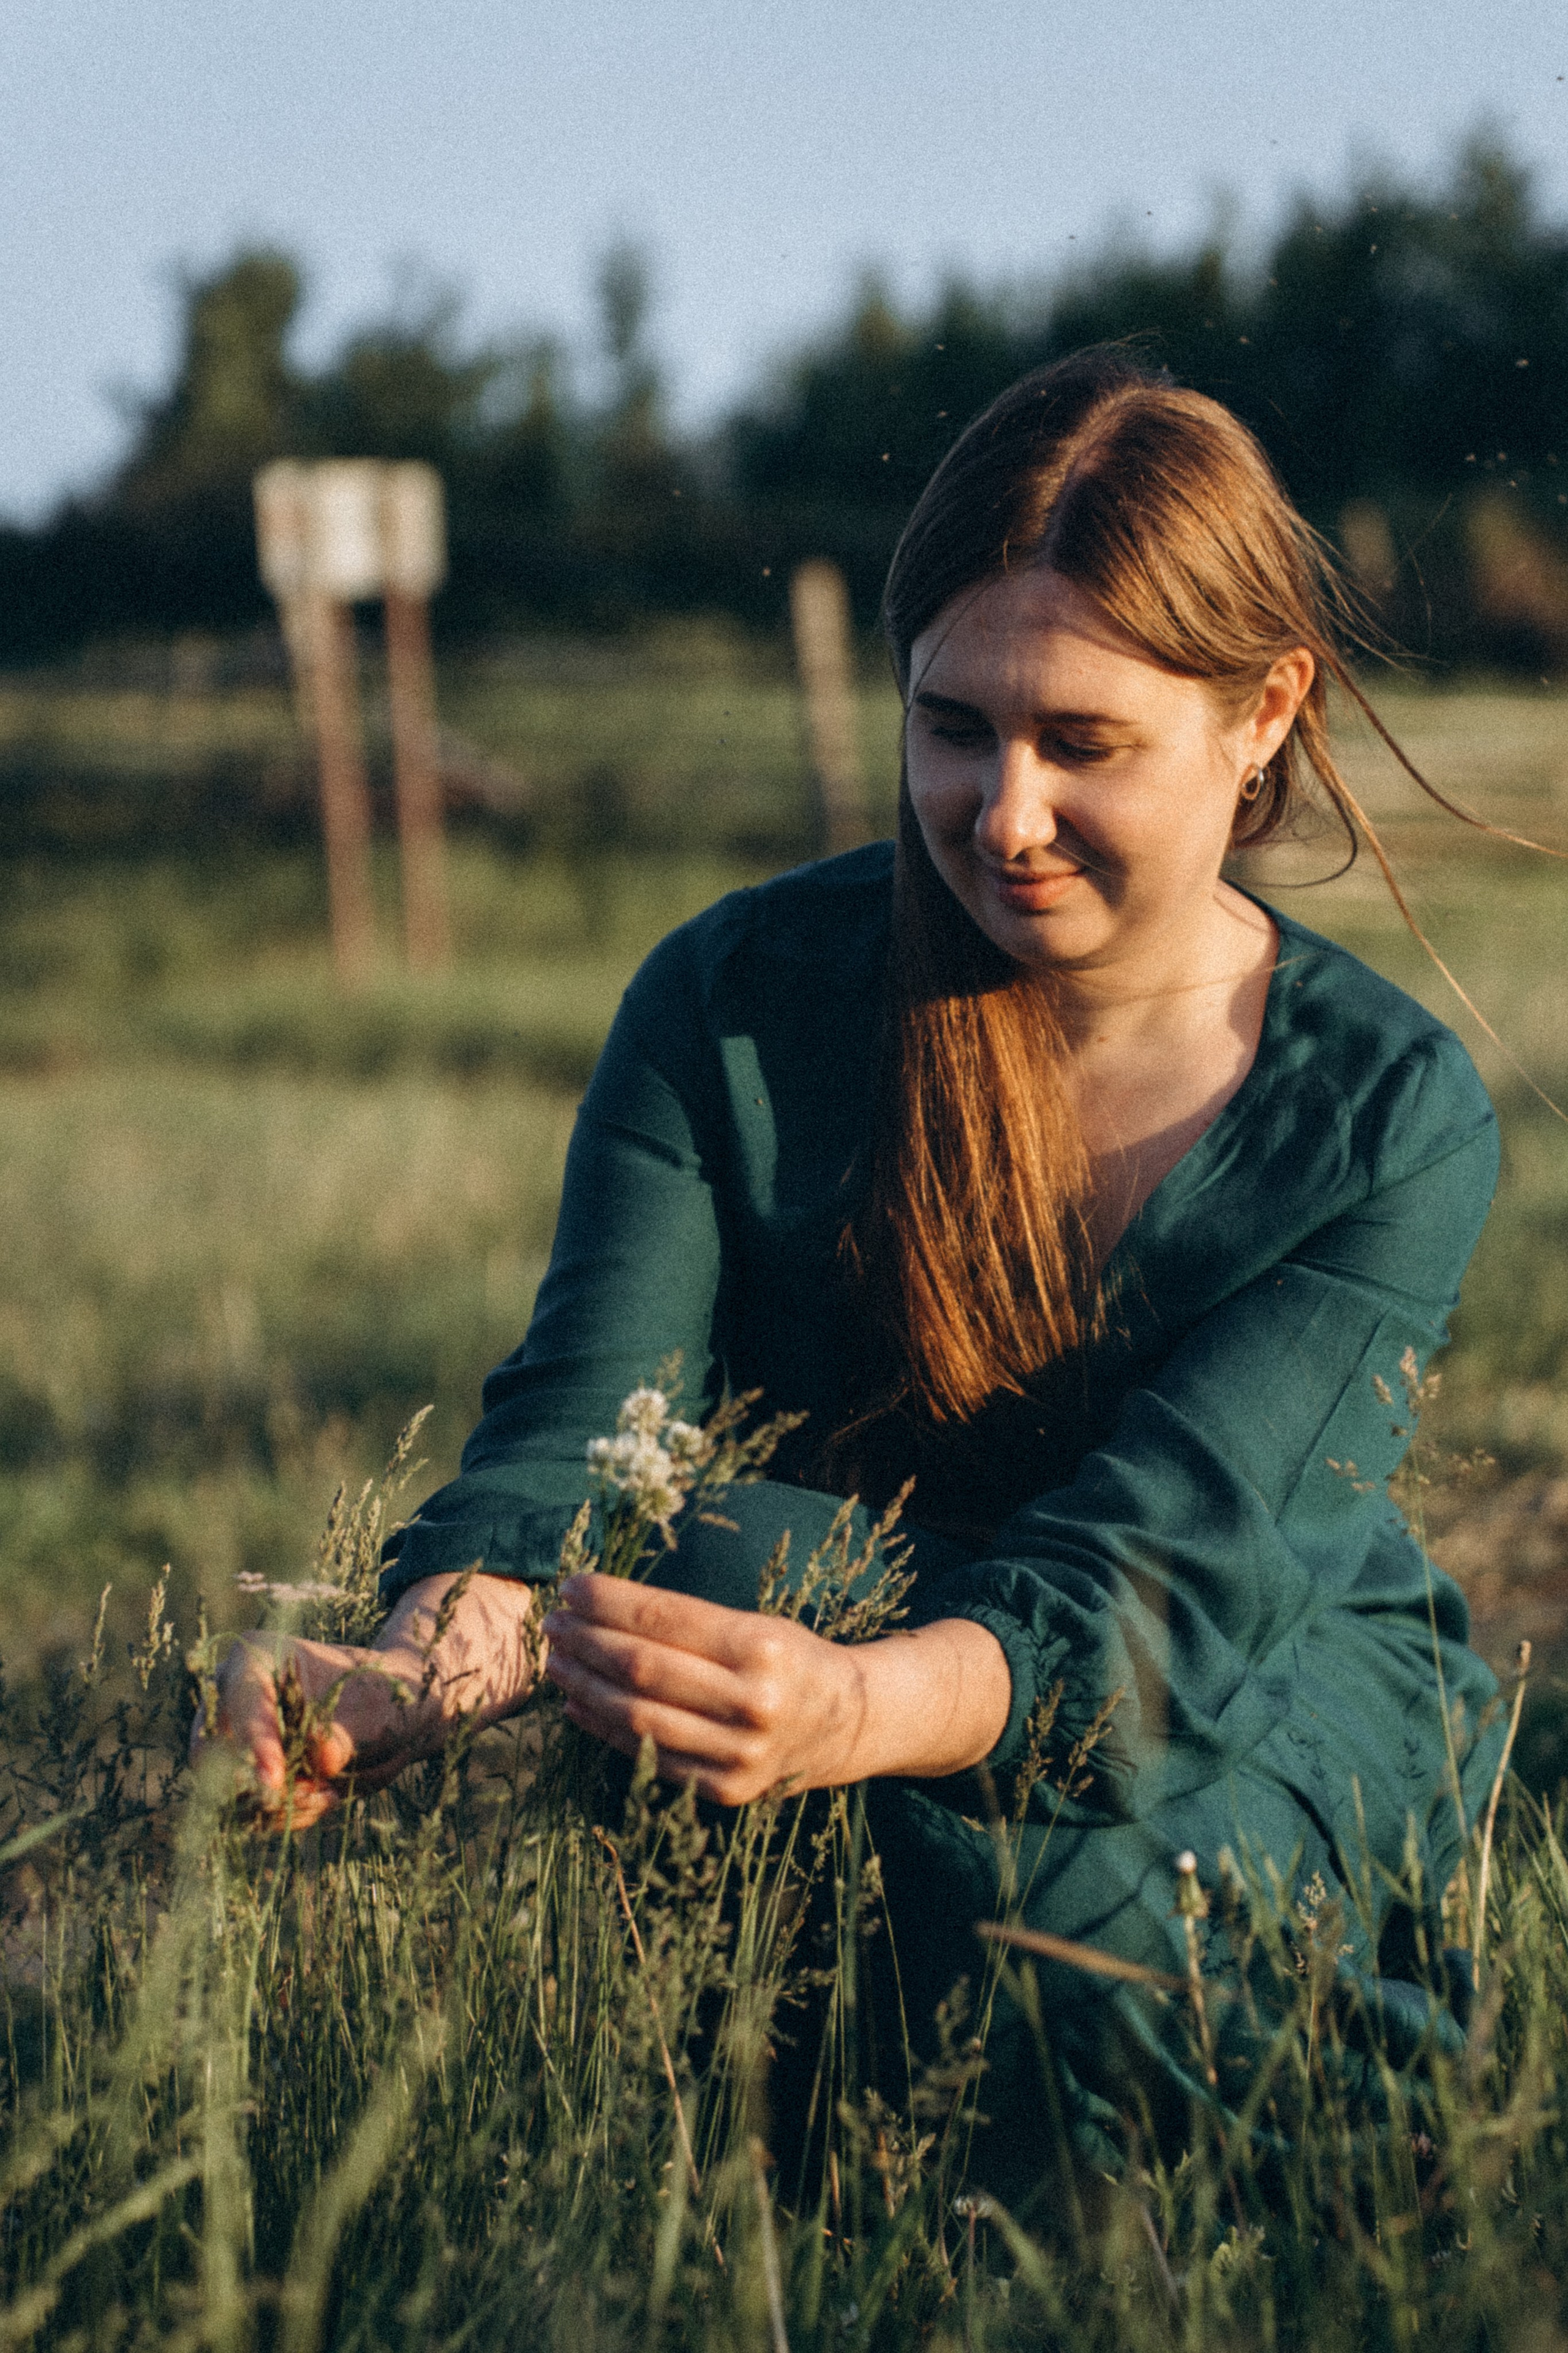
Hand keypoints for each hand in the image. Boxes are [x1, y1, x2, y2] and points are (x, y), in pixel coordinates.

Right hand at [192, 1572, 539, 1826]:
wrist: (392, 1716)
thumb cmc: (386, 1697)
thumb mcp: (381, 1710)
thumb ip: (349, 1732)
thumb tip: (321, 1758)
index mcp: (257, 1656)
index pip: (240, 1699)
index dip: (253, 1741)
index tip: (275, 1781)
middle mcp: (231, 1697)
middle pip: (211, 1751)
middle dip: (256, 1783)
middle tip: (310, 1794)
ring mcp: (233, 1739)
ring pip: (225, 1790)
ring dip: (275, 1805)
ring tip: (329, 1794)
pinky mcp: (245, 1775)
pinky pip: (247, 1810)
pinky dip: (284, 1815)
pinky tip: (325, 1798)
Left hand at [542, 1574, 1011, 1805]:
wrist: (848, 1722)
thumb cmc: (790, 1659)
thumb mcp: (755, 1624)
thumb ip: (688, 1622)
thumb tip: (601, 1606)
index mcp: (763, 1646)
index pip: (665, 1617)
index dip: (609, 1601)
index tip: (570, 1586)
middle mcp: (753, 1702)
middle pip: (644, 1668)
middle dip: (586, 1641)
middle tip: (551, 1623)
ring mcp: (739, 1753)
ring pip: (638, 1717)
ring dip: (585, 1687)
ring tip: (556, 1662)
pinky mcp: (726, 1790)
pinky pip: (651, 1757)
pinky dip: (605, 1730)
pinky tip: (577, 1705)